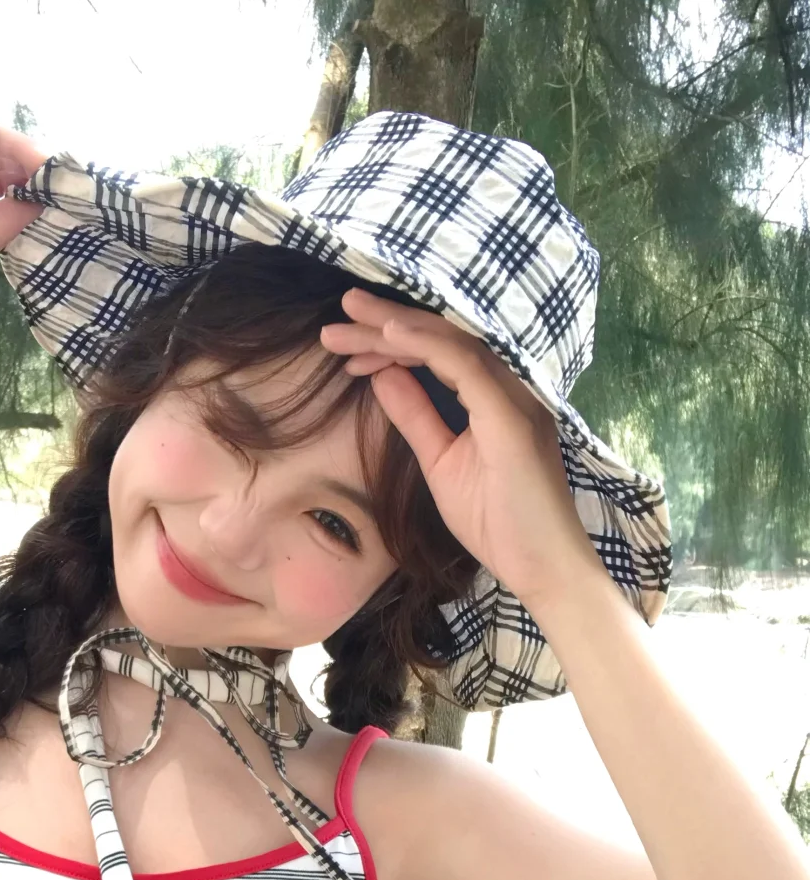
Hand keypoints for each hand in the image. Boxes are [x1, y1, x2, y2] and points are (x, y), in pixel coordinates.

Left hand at [320, 288, 608, 609]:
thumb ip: (415, 417)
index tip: (345, 344)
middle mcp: (509, 383)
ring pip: (450, 340)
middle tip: (339, 311)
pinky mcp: (510, 416)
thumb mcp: (440, 462)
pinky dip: (425, 344)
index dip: (389, 341)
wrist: (540, 567)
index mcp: (494, 394)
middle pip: (442, 335)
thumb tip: (382, 376)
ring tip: (348, 315)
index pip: (438, 350)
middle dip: (385, 321)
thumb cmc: (498, 522)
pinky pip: (465, 365)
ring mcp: (514, 396)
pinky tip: (387, 334)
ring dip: (395, 326)